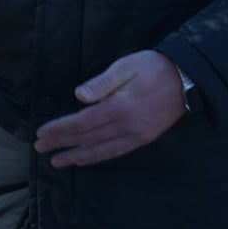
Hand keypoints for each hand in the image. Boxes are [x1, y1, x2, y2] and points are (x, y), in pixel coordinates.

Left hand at [34, 50, 185, 167]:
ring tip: (57, 162)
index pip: (81, 123)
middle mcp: (126, 126)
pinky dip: (98, 158)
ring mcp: (136, 135)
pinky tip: (86, 160)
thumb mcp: (126, 66)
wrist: (187, 79)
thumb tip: (79, 96)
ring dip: (77, 157)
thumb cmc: (153, 68)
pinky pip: (117, 152)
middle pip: (86, 139)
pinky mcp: (144, 139)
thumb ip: (102, 83)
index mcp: (118, 107)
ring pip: (100, 150)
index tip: (41, 134)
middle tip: (40, 148)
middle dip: (61, 144)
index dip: (59, 130)